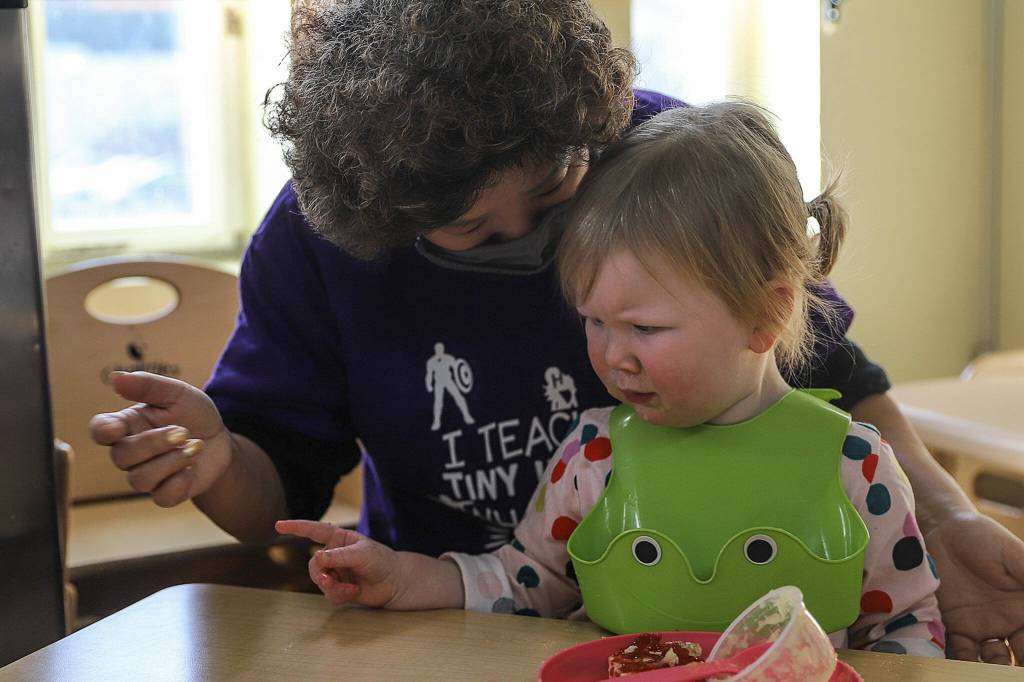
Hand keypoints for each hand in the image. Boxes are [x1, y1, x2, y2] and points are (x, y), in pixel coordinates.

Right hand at [89, 371, 232, 506]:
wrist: (221, 440)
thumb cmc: (193, 413)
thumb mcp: (177, 393)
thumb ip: (148, 386)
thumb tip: (116, 377)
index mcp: (128, 425)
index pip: (100, 431)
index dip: (103, 432)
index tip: (117, 429)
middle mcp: (131, 452)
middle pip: (122, 457)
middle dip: (154, 444)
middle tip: (183, 431)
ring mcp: (147, 475)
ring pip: (140, 480)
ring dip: (172, 461)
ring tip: (196, 446)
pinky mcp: (166, 493)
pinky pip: (162, 497)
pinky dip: (180, 483)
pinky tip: (193, 468)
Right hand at [275, 520, 402, 607]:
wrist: (394, 582)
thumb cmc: (380, 560)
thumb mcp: (361, 554)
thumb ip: (338, 556)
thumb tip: (316, 557)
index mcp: (338, 539)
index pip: (313, 531)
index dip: (296, 527)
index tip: (278, 525)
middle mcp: (333, 555)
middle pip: (313, 565)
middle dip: (320, 574)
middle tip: (328, 580)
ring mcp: (335, 572)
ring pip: (319, 581)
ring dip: (332, 587)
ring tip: (349, 588)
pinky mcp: (339, 588)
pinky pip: (328, 594)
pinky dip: (340, 594)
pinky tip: (353, 591)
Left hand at [927, 511, 1023, 663]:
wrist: (941, 530)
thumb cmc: (983, 537)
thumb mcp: (1015, 556)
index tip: (1023, 650)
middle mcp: (1008, 623)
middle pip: (1019, 656)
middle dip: (1013, 668)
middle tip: (1006, 670)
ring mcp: (981, 626)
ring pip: (992, 660)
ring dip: (992, 669)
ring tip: (988, 672)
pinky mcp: (954, 625)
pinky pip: (961, 651)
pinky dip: (963, 663)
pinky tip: (961, 669)